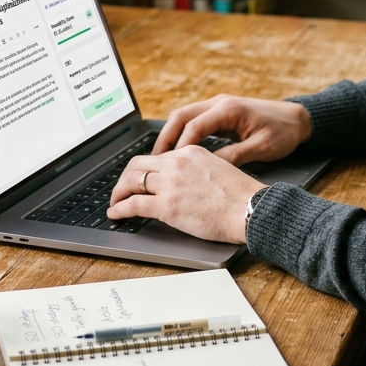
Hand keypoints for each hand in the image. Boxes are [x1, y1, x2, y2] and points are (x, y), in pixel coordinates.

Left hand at [107, 147, 265, 243]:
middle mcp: (176, 163)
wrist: (249, 208)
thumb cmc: (241, 195)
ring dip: (118, 192)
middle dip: (125, 178)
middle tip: (122, 189)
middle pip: (137, 164)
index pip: (157, 156)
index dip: (144, 169)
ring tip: (115, 202)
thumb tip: (187, 182)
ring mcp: (170, 183)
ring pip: (130, 181)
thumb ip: (198, 170)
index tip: (141, 179)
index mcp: (190, 152)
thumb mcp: (219, 168)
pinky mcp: (166, 205)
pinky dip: (119, 209)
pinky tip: (116, 214)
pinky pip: (132, 204)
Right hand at [154, 95, 311, 166]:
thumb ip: (234, 157)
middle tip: (153, 161)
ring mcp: (218, 105)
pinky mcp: (220, 113)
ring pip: (184, 116)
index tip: (170, 166)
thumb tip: (209, 169)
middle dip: (165, 138)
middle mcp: (219, 103)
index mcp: (229, 109)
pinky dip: (182, 134)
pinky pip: (193, 121)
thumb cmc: (283, 133)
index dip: (180, 147)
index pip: (194, 126)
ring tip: (160, 159)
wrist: (299, 119)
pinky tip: (177, 153)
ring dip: (170, 135)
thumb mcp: (262, 148)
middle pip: (181, 116)